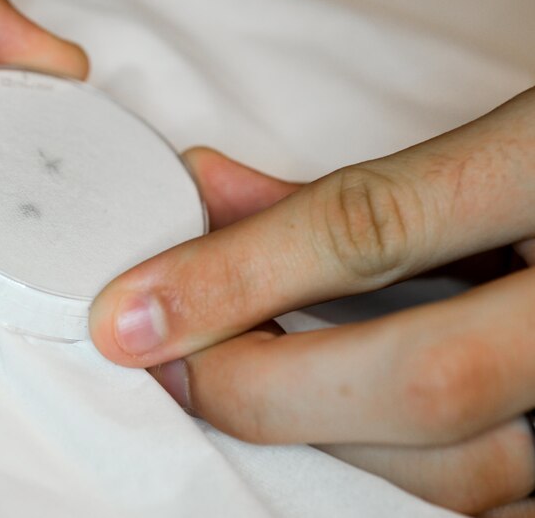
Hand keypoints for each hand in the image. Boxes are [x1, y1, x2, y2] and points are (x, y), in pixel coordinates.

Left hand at [90, 88, 534, 514]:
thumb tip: (210, 195)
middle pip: (417, 378)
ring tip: (249, 400)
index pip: (371, 229)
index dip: (234, 278)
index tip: (130, 315)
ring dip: (332, 447)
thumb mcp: (491, 145)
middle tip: (176, 367)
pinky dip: (416, 485)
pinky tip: (352, 448)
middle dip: (269, 388)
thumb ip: (353, 186)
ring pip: (469, 468)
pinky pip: (505, 501)